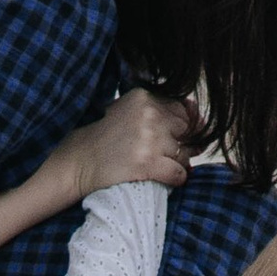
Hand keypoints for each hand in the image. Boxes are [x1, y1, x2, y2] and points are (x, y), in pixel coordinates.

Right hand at [0, 87, 203, 249]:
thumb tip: (198, 114)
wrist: (78, 163)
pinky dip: (175, 178)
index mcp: (144, 97)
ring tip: (157, 166)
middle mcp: (149, 114)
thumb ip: (159, 108)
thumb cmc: (104, 138)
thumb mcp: (127, 110)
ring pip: (184, 154)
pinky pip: (179, 173)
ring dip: (176, 163)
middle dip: (180, 144)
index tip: (174, 136)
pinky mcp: (148, 164)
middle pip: (186, 132)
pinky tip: (162, 178)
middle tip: (162, 153)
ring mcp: (149, 139)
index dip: (182, 127)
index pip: (183, 110)